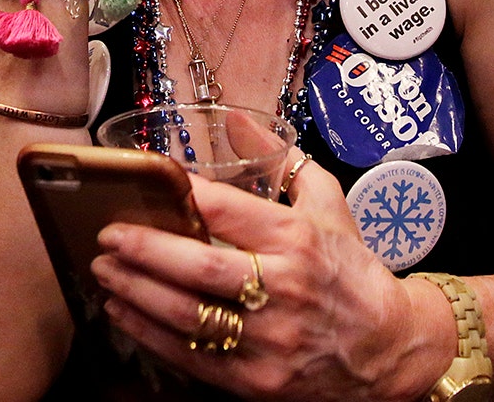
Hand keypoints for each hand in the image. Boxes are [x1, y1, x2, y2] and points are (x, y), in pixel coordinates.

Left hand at [91, 150, 455, 400]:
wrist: (389, 349)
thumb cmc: (352, 271)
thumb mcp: (328, 204)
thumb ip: (282, 160)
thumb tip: (234, 118)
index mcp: (298, 238)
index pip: (225, 209)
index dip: (179, 195)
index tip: (144, 183)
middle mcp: (284, 287)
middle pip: (199, 266)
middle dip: (144, 249)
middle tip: (108, 235)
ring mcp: (270, 339)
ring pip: (188, 314)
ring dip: (136, 291)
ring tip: (104, 271)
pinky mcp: (258, 380)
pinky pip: (192, 356)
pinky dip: (150, 334)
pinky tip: (123, 313)